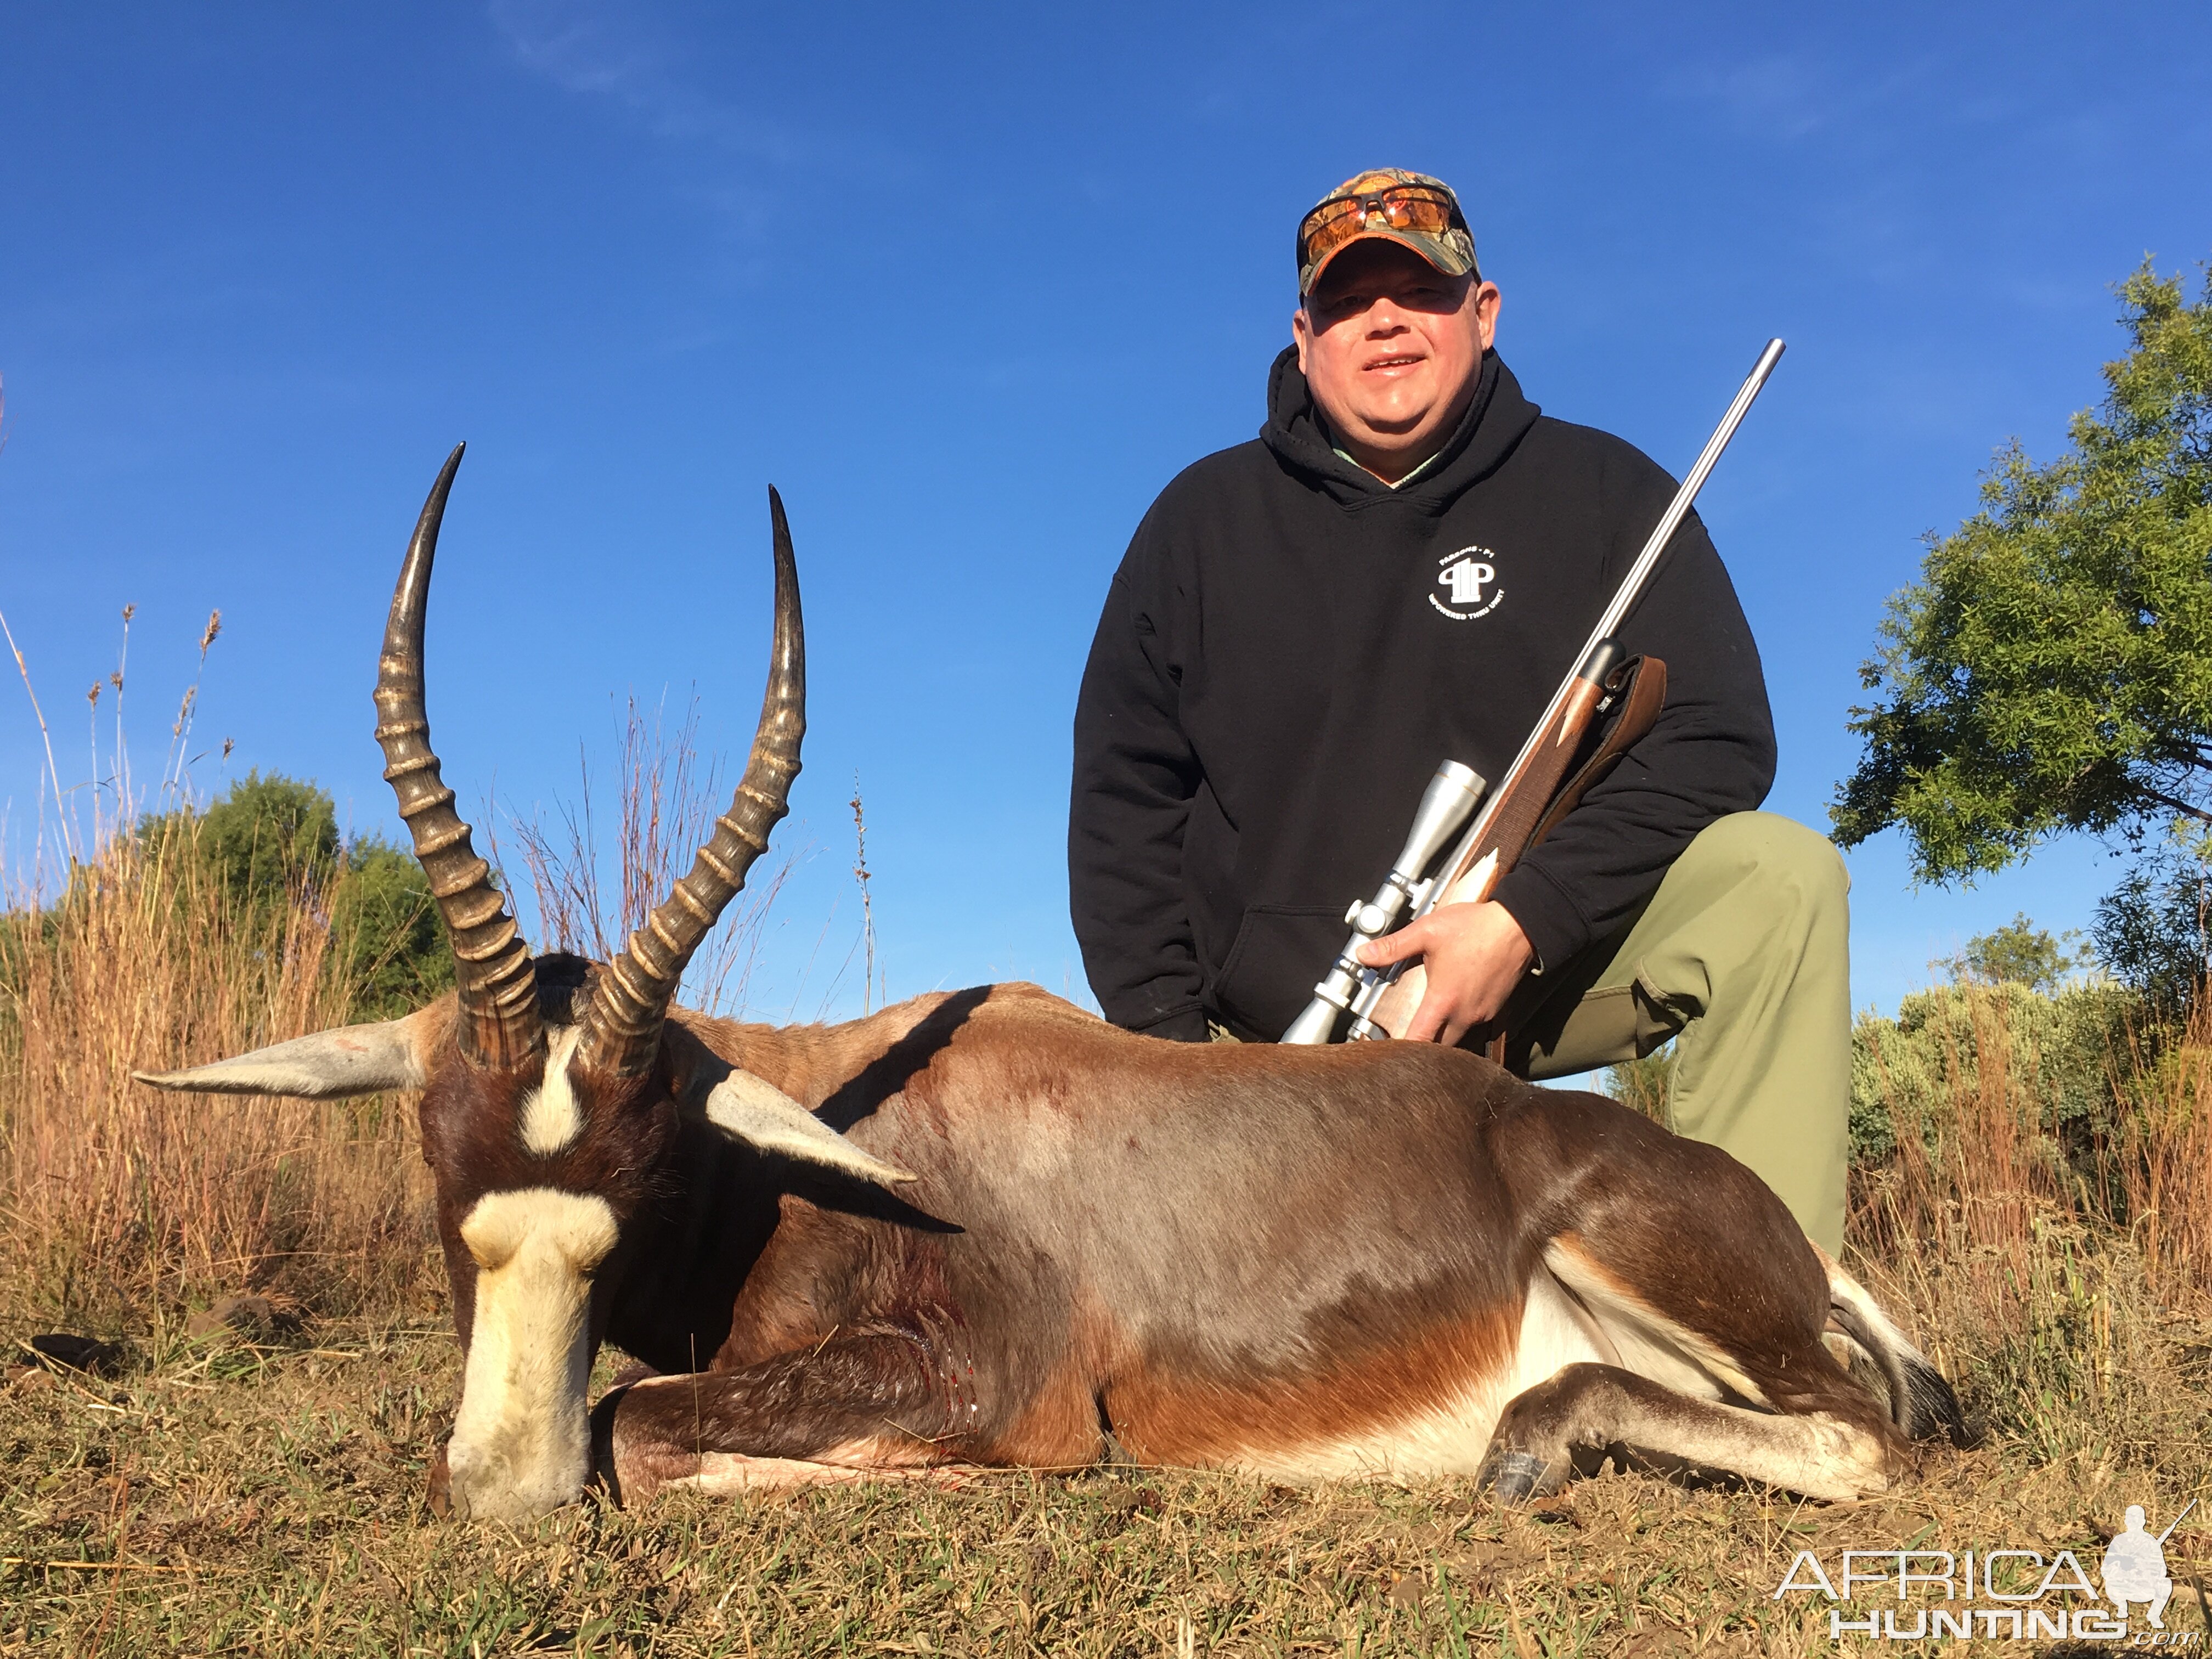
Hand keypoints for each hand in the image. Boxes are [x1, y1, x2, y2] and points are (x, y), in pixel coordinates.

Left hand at [1354, 900, 1533, 1046]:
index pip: (1418, 1040)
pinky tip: (1453, 1008)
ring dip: (1441, 1036)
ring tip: (1427, 1025)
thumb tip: (1363, 954)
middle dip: (1422, 1047)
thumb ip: (1394, 946)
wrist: (1520, 925)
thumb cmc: (1476, 927)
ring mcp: (1483, 1014)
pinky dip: (1460, 1024)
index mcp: (1444, 1001)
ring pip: (1457, 1038)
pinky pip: (1474, 1026)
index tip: (1387, 1051)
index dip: (1401, 1049)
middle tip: (1405, 1039)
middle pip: (1439, 1047)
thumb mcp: (1427, 931)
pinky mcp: (1495, 1009)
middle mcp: (1465, 1015)